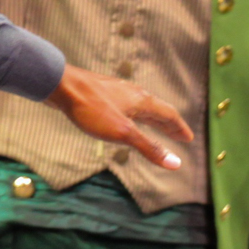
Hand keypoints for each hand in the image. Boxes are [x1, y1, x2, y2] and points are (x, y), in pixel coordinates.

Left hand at [44, 65, 192, 169]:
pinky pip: (126, 106)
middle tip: (179, 136)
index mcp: (142, 100)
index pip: (168, 114)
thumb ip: (149, 147)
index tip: (188, 138)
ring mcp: (116, 92)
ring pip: (140, 107)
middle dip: (168, 124)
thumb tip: (176, 163)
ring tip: (157, 128)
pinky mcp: (101, 94)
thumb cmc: (91, 108)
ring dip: (152, 119)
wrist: (60, 85)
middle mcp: (132, 93)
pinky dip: (134, 116)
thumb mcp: (123, 132)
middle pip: (156, 110)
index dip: (179, 128)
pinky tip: (125, 119)